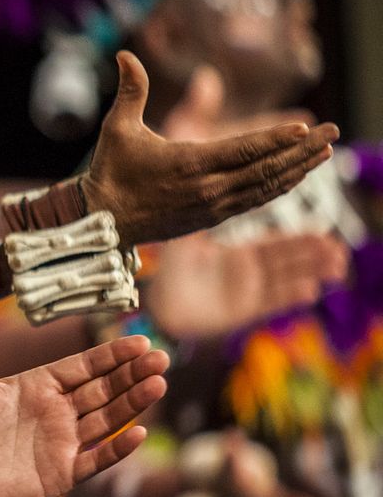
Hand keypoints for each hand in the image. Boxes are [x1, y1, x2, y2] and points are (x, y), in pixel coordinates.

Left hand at [0, 296, 168, 496]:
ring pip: (106, 420)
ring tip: (159, 384)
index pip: (82, 366)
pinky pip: (95, 461)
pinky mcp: (59, 476)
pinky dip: (116, 450)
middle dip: (132, 374)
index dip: (110, 355)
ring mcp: (60, 445)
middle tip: (161, 357)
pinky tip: (138, 433)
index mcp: (35, 387)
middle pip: (102, 389)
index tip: (139, 341)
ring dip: (132, 403)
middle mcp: (54, 413)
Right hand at [82, 52, 337, 243]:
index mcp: (189, 164)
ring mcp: (212, 207)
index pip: (244, 149)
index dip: (277, 139)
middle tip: (334, 133)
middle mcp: (208, 188)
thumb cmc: (110, 171)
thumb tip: (124, 53)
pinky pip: (254, 202)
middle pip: (266, 168)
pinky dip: (278, 188)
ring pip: (265, 187)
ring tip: (324, 154)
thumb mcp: (117, 128)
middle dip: (303, 151)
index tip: (306, 127)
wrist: (101, 220)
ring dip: (297, 170)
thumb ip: (130, 90)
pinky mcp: (211, 220)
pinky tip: (294, 177)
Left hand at [146, 230, 347, 339]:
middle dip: (315, 255)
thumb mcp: (186, 241)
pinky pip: (270, 303)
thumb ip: (199, 217)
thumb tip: (201, 184)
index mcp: (238, 255)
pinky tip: (309, 290)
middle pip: (289, 262)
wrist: (157, 306)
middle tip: (339, 249)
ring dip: (312, 274)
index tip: (325, 230)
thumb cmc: (168, 272)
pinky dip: (288, 296)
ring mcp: (249, 293)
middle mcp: (249, 273)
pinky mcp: (244, 312)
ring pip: (287, 280)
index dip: (301, 239)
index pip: (276, 244)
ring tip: (337, 267)